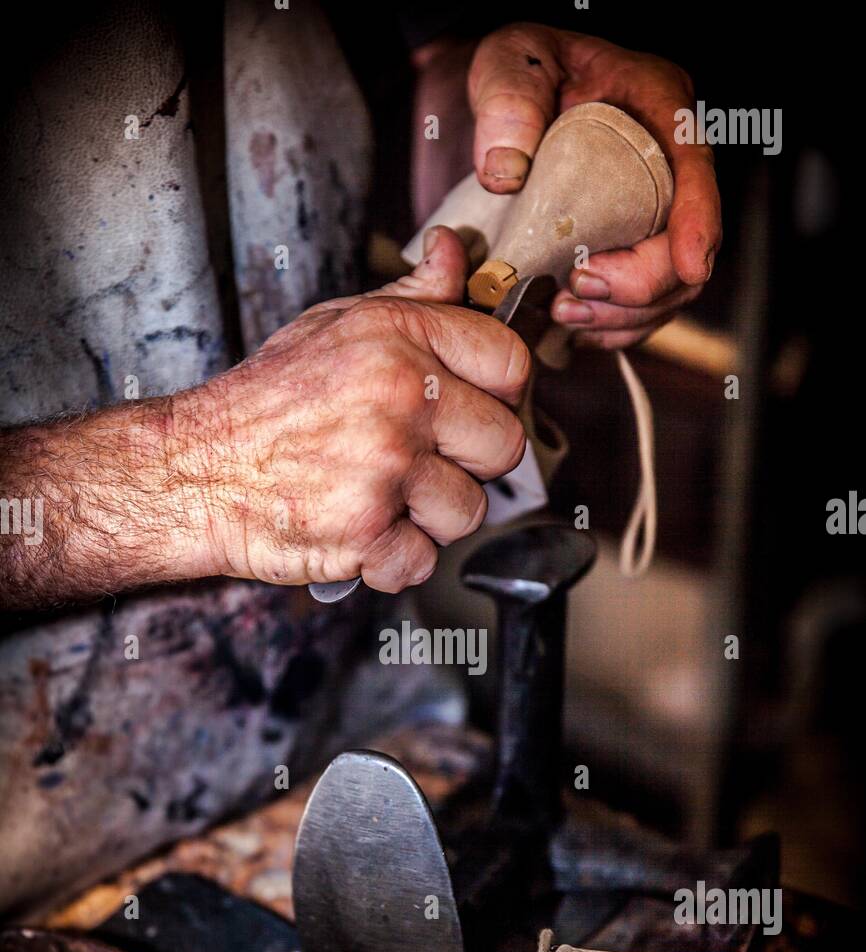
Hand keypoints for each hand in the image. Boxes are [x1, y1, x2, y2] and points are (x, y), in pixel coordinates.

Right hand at [190, 227, 527, 591]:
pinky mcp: (366, 531)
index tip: (468, 410)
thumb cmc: (262, 404)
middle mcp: (397, 397)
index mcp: (396, 337)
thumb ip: (408, 297)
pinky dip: (392, 561)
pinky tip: (359, 532)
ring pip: (469, 510)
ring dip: (429, 517)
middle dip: (468, 463)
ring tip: (380, 497)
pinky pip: (422, 560)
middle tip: (419, 462)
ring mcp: (384, 467)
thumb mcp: (333, 326)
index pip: (510, 362)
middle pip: (504, 445)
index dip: (498, 394)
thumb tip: (453, 253)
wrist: (192, 473)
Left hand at [469, 23, 721, 346]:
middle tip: (578, 287)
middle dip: (641, 283)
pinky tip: (572, 322)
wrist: (506, 105)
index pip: (694, 164)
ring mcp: (652, 215)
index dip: (698, 221)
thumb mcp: (508, 62)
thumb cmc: (521, 73)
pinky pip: (639, 308)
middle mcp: (666, 165)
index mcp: (656, 104)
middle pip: (687, 245)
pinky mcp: (629, 252)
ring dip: (622, 314)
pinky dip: (610, 325)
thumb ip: (507, 101)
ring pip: (668, 289)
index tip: (688, 265)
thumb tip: (505, 170)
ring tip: (565, 311)